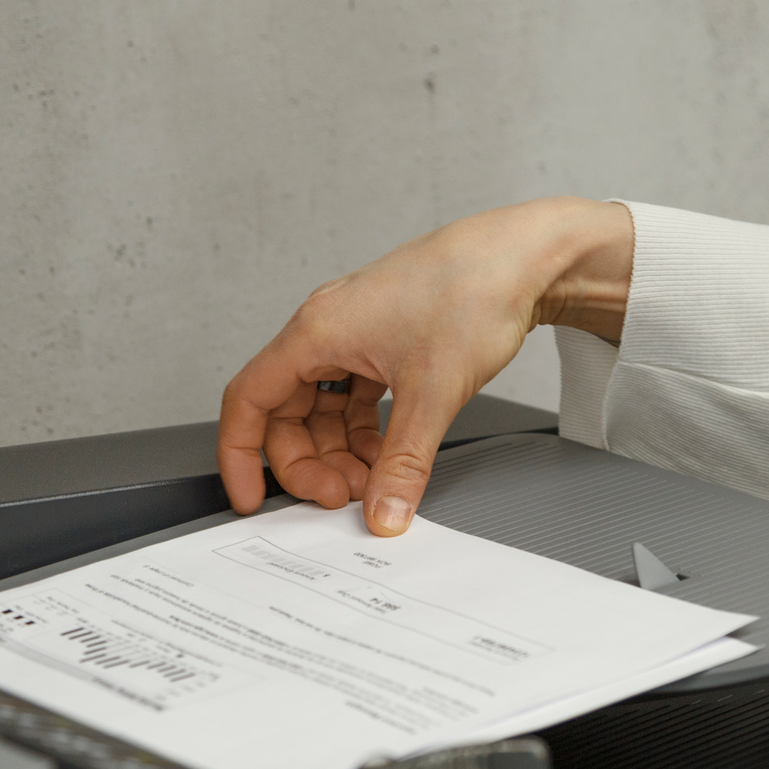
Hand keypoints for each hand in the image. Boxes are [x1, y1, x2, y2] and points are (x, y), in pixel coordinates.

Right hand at [219, 196, 633, 534]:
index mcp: (317, 332)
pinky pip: (356, 397)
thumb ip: (403, 463)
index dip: (242, 456)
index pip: (249, 401)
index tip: (252, 499)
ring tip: (374, 482)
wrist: (525, 255)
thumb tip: (384, 513)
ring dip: (341, 452)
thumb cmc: (473, 291)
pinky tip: (391, 455)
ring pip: (323, 409)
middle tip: (344, 498)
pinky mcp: (386, 340)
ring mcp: (357, 334)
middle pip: (287, 413)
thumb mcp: (433, 393)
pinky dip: (367, 432)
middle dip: (309, 463)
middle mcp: (327, 329)